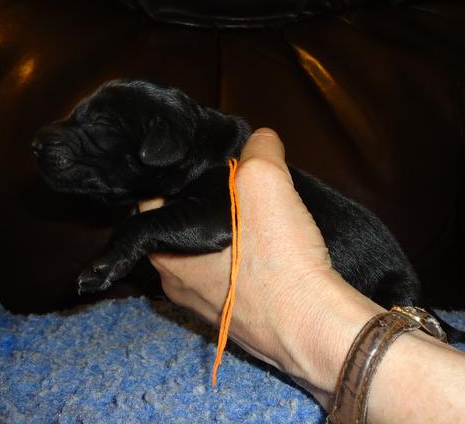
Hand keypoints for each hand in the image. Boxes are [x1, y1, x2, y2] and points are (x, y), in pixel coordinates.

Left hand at [140, 128, 381, 405]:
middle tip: (231, 184)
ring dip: (223, 234)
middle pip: (179, 228)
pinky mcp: (233, 321)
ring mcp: (204, 307)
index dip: (174, 177)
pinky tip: (267, 250)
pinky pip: (229, 279)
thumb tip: (261, 139)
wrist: (314, 326)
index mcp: (164, 250)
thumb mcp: (265, 181)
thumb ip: (259, 150)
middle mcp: (175, 283)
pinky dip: (241, 261)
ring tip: (253, 213)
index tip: (199, 164)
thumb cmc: (277, 258)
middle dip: (201, 204)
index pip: (151, 202)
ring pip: (204, 255)